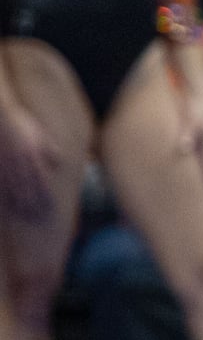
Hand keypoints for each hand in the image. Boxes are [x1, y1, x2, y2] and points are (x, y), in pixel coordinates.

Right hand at [0, 104, 57, 218]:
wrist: (1, 120)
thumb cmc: (20, 124)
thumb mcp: (39, 135)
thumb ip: (49, 149)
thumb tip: (59, 161)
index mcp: (33, 160)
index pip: (42, 184)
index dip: (45, 198)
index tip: (49, 209)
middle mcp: (20, 167)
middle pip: (27, 191)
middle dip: (33, 206)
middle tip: (37, 218)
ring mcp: (6, 169)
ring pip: (13, 190)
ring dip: (19, 204)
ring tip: (23, 215)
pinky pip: (1, 185)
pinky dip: (5, 196)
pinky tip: (7, 203)